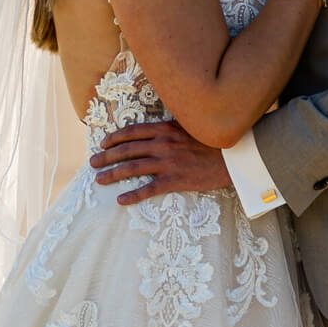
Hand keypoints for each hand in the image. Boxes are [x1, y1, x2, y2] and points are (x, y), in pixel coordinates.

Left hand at [89, 119, 230, 204]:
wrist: (234, 156)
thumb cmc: (213, 141)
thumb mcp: (189, 126)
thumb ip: (169, 128)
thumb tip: (152, 131)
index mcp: (165, 128)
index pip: (132, 131)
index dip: (114, 138)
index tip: (102, 143)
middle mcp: (163, 144)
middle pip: (127, 150)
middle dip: (106, 157)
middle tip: (92, 163)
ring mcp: (168, 162)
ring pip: (133, 168)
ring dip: (112, 174)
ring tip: (99, 180)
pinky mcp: (176, 180)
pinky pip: (149, 189)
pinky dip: (133, 196)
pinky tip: (120, 200)